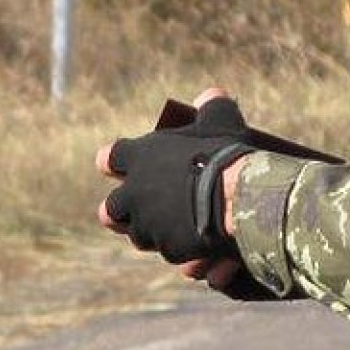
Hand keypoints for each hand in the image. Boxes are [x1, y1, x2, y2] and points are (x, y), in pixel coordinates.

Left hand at [96, 90, 255, 262]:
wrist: (240, 197)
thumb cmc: (225, 152)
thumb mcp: (221, 119)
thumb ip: (211, 105)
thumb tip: (211, 94)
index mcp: (139, 157)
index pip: (110, 158)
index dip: (113, 161)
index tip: (113, 164)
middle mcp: (135, 194)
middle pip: (111, 210)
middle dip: (122, 212)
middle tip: (137, 210)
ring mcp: (149, 226)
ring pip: (141, 236)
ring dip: (156, 233)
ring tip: (177, 229)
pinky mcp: (170, 251)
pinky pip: (174, 255)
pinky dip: (189, 254)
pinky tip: (206, 253)